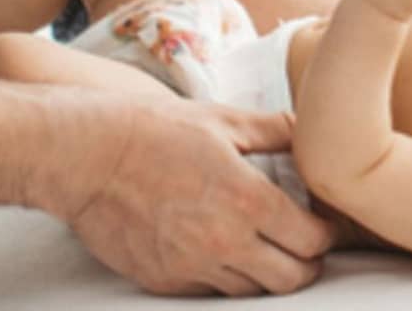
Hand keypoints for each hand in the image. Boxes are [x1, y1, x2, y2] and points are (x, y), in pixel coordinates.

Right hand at [57, 95, 334, 295]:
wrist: (86, 157)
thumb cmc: (154, 130)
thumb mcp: (223, 119)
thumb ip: (274, 130)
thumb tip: (306, 132)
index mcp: (247, 199)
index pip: (312, 240)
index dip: (325, 233)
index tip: (322, 223)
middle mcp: (225, 241)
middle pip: (292, 279)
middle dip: (307, 263)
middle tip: (304, 243)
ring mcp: (192, 266)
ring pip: (252, 291)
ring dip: (266, 273)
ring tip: (265, 248)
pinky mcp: (163, 280)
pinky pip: (210, 291)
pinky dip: (225, 277)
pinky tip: (223, 251)